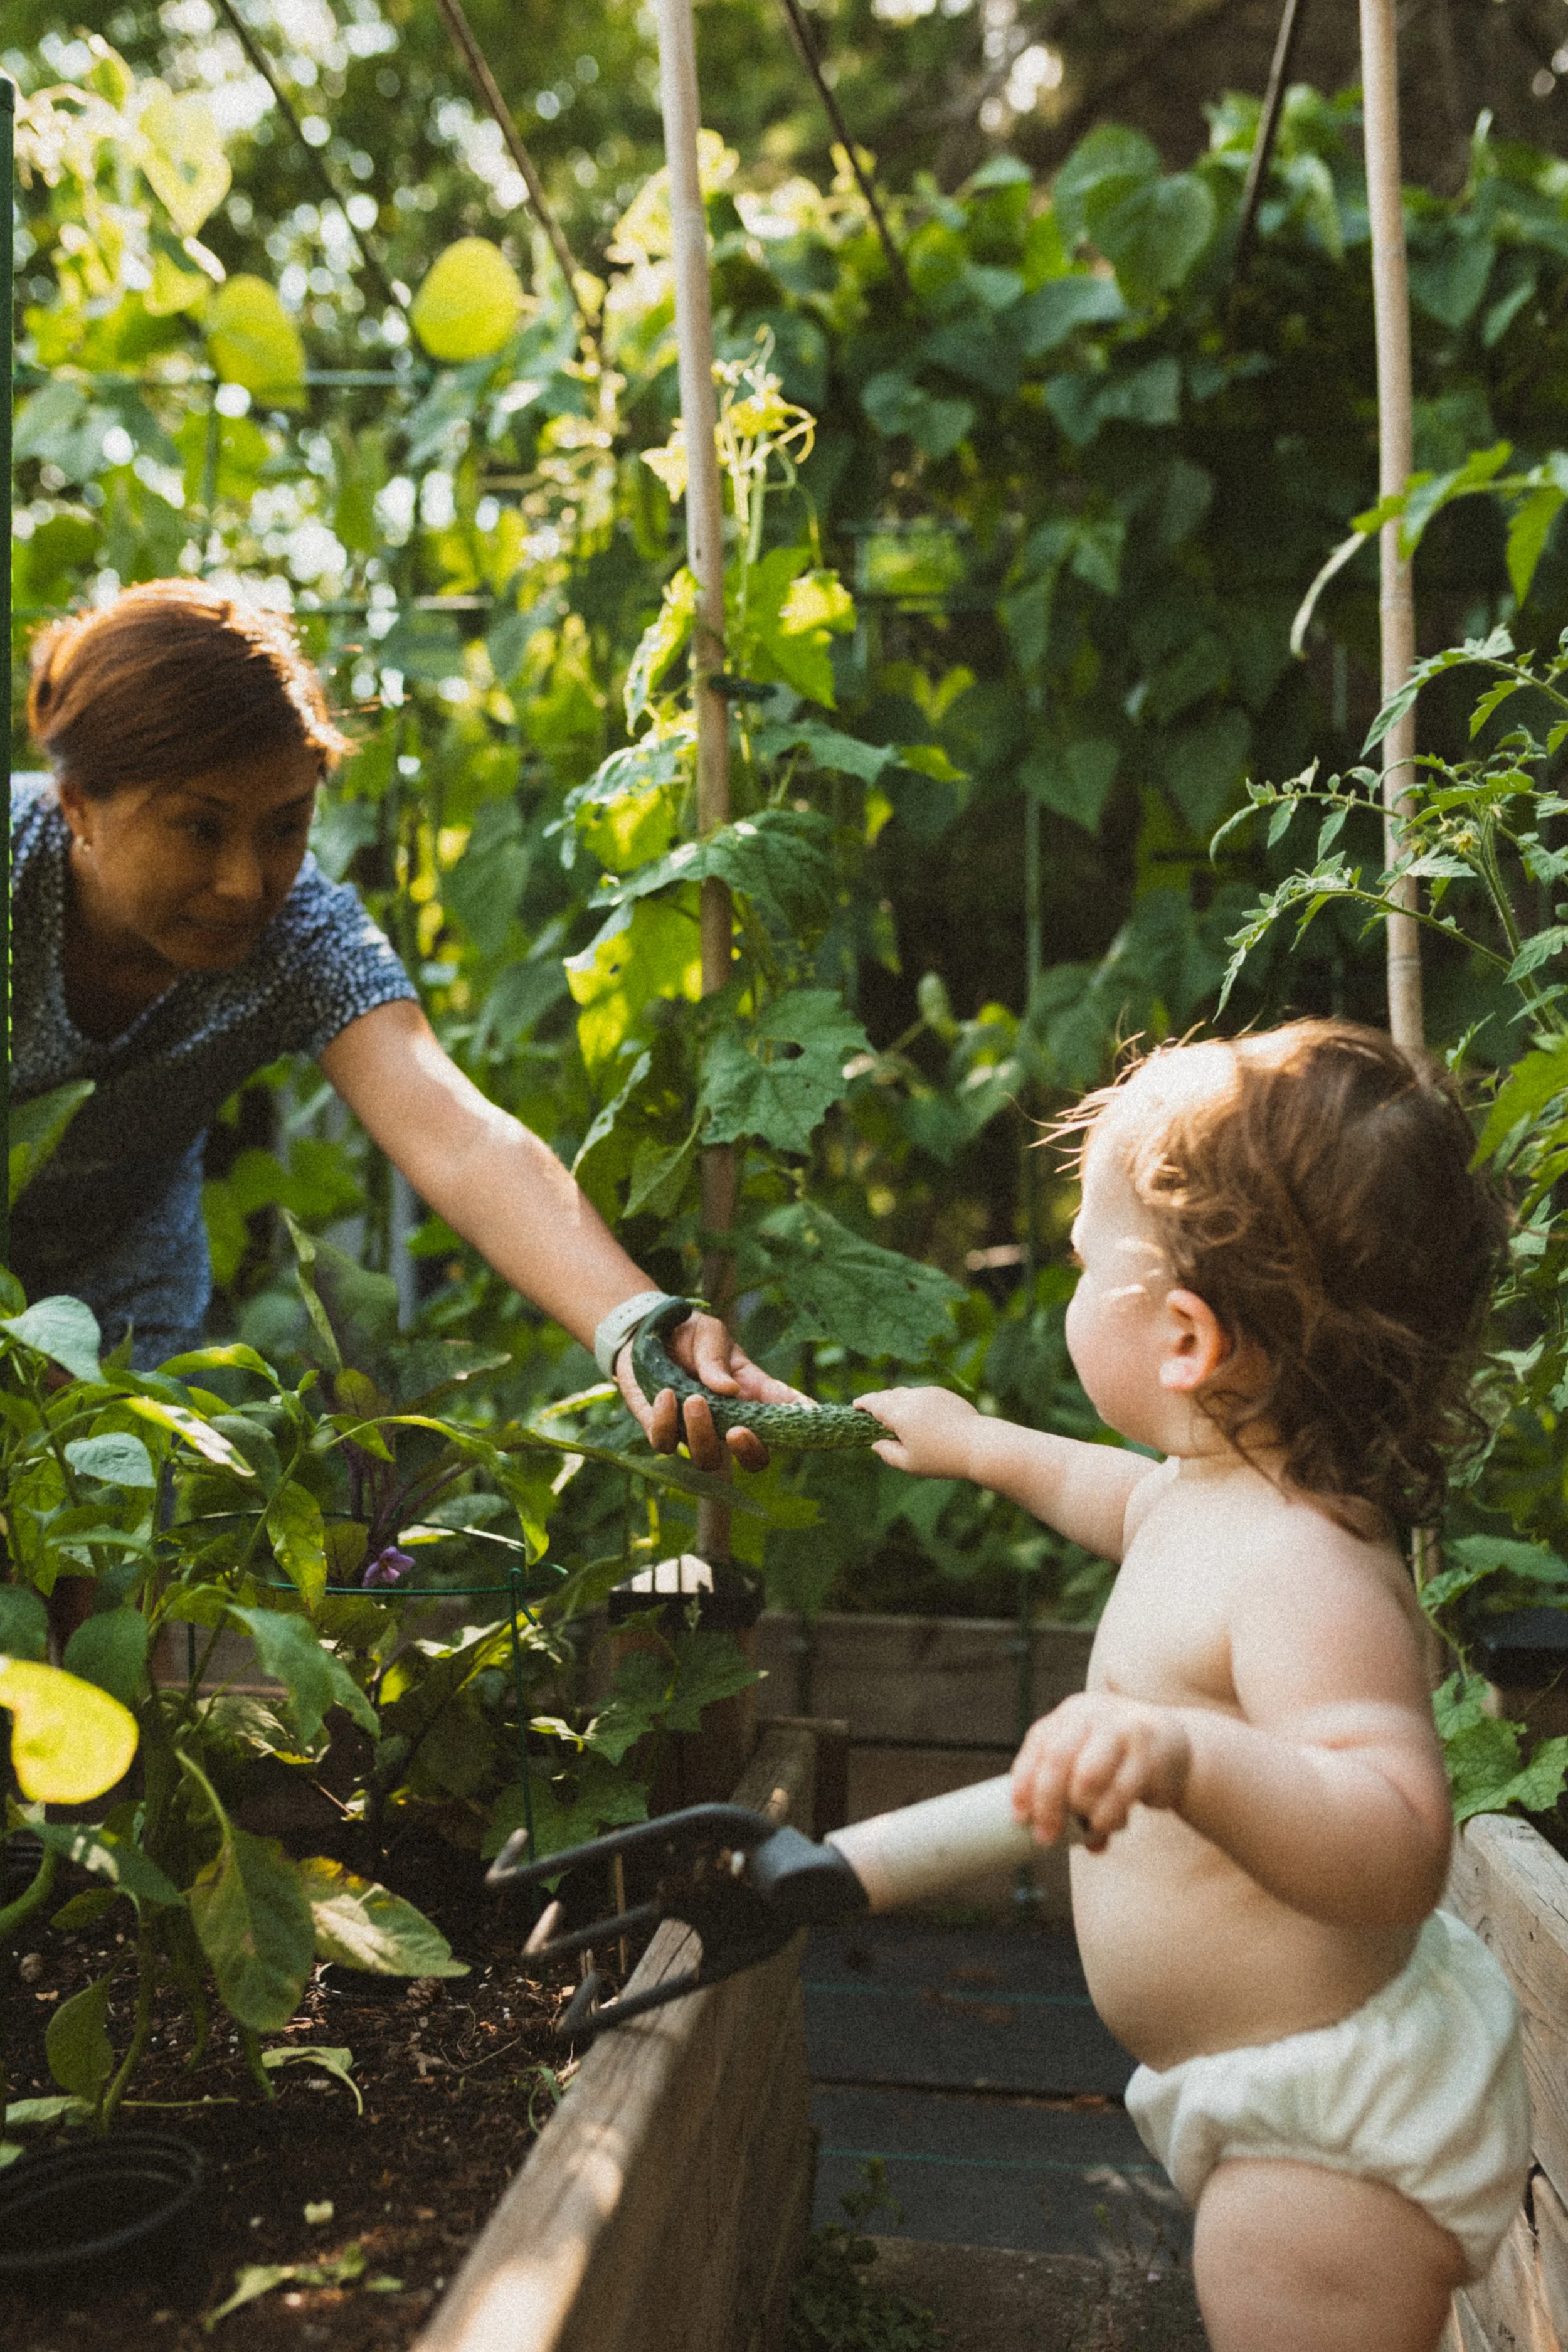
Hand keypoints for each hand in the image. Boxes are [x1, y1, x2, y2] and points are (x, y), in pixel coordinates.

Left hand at [616, 1311, 803, 1474]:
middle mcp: (728, 1420)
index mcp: (750, 1393)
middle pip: (753, 1459)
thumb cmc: (687, 1333)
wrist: (644, 1332)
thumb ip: (717, 1360)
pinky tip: (665, 1394)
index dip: (801, 1420)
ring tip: (694, 1399)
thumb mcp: (709, 1335)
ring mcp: (695, 1431)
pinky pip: (666, 1444)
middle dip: (750, 1453)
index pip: (782, 1413)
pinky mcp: (662, 1430)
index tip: (812, 1417)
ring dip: (702, 1434)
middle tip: (738, 1432)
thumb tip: (729, 1390)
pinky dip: (666, 1422)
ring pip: (708, 1459)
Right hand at [854, 1385, 981, 1479]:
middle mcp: (912, 1398)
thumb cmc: (941, 1458)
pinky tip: (919, 1417)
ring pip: (905, 1393)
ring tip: (896, 1417)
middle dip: (878, 1402)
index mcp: (899, 1413)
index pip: (874, 1402)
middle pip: (888, 1395)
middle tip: (873, 1414)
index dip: (863, 1403)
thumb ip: (887, 1453)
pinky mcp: (943, 1394)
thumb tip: (876, 1444)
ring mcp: (929, 1393)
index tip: (856, 1406)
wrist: (978, 1445)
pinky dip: (914, 1402)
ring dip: (897, 1401)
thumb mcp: (909, 1463)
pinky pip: (922, 1395)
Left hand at [1010, 1691, 1190, 1852]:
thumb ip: (1063, 1784)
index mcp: (1072, 1713)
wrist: (1173, 1745)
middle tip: (1046, 1837)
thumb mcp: (1086, 1755)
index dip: (1024, 1781)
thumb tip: (1041, 1834)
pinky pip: (1120, 1794)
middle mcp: (1095, 1714)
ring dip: (1082, 1813)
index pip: (1039, 1743)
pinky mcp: (1150, 1753)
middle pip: (1057, 1759)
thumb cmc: (1115, 1759)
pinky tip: (1110, 1825)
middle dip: (1047, 1804)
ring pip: (1087, 1778)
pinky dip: (1108, 1817)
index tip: (1020, 1816)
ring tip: (1090, 1827)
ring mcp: (1124, 1728)